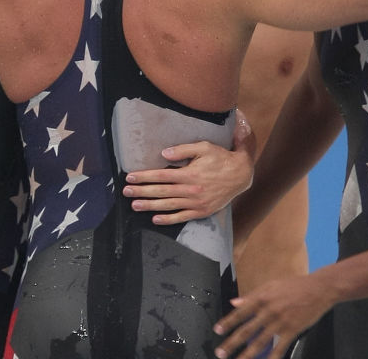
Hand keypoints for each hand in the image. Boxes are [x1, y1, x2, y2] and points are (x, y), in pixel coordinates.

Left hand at [123, 110, 254, 223]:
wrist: (241, 175)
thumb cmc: (220, 158)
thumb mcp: (204, 147)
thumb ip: (183, 150)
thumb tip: (163, 154)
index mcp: (190, 173)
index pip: (161, 176)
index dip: (145, 177)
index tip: (130, 177)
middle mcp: (191, 190)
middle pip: (161, 192)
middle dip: (142, 191)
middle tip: (126, 191)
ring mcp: (196, 203)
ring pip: (168, 205)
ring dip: (150, 206)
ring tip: (134, 205)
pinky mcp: (202, 211)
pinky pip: (182, 217)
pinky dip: (168, 219)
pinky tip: (155, 218)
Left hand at [214, 275, 334, 358]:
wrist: (318, 288)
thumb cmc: (295, 286)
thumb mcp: (270, 285)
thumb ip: (252, 295)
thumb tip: (234, 302)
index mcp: (261, 298)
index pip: (240, 313)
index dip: (227, 323)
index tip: (217, 331)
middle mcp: (268, 311)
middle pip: (246, 330)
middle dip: (231, 343)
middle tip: (221, 352)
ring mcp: (280, 322)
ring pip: (259, 342)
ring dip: (246, 354)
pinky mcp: (292, 330)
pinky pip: (279, 348)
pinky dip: (272, 357)